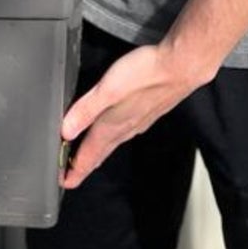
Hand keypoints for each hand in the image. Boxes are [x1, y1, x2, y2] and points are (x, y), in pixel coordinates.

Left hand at [58, 41, 211, 189]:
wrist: (183, 65)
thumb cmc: (147, 74)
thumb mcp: (107, 90)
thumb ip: (85, 110)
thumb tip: (65, 131)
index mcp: (112, 126)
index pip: (88, 156)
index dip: (74, 171)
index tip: (64, 182)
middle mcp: (126, 127)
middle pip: (101, 152)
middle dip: (86, 164)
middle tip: (74, 175)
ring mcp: (141, 119)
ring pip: (116, 141)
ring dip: (102, 151)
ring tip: (94, 156)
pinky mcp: (152, 109)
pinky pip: (129, 129)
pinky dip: (118, 135)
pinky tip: (122, 128)